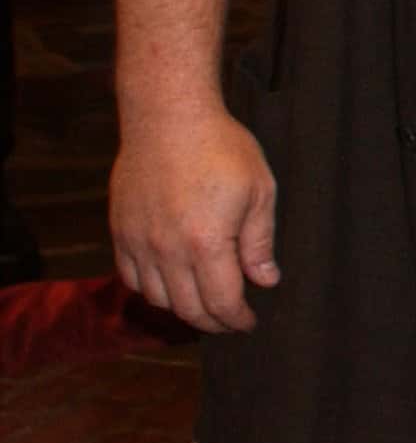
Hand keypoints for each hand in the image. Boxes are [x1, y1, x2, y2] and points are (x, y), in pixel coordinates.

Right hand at [110, 105, 277, 330]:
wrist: (168, 120)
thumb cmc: (222, 148)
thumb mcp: (258, 190)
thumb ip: (260, 242)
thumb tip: (266, 281)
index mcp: (206, 243)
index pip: (222, 301)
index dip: (237, 319)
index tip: (248, 322)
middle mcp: (168, 251)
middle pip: (189, 308)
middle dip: (213, 322)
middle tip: (230, 321)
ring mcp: (140, 244)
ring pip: (158, 299)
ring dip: (183, 309)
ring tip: (204, 304)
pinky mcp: (121, 233)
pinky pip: (132, 278)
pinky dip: (152, 290)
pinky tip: (170, 284)